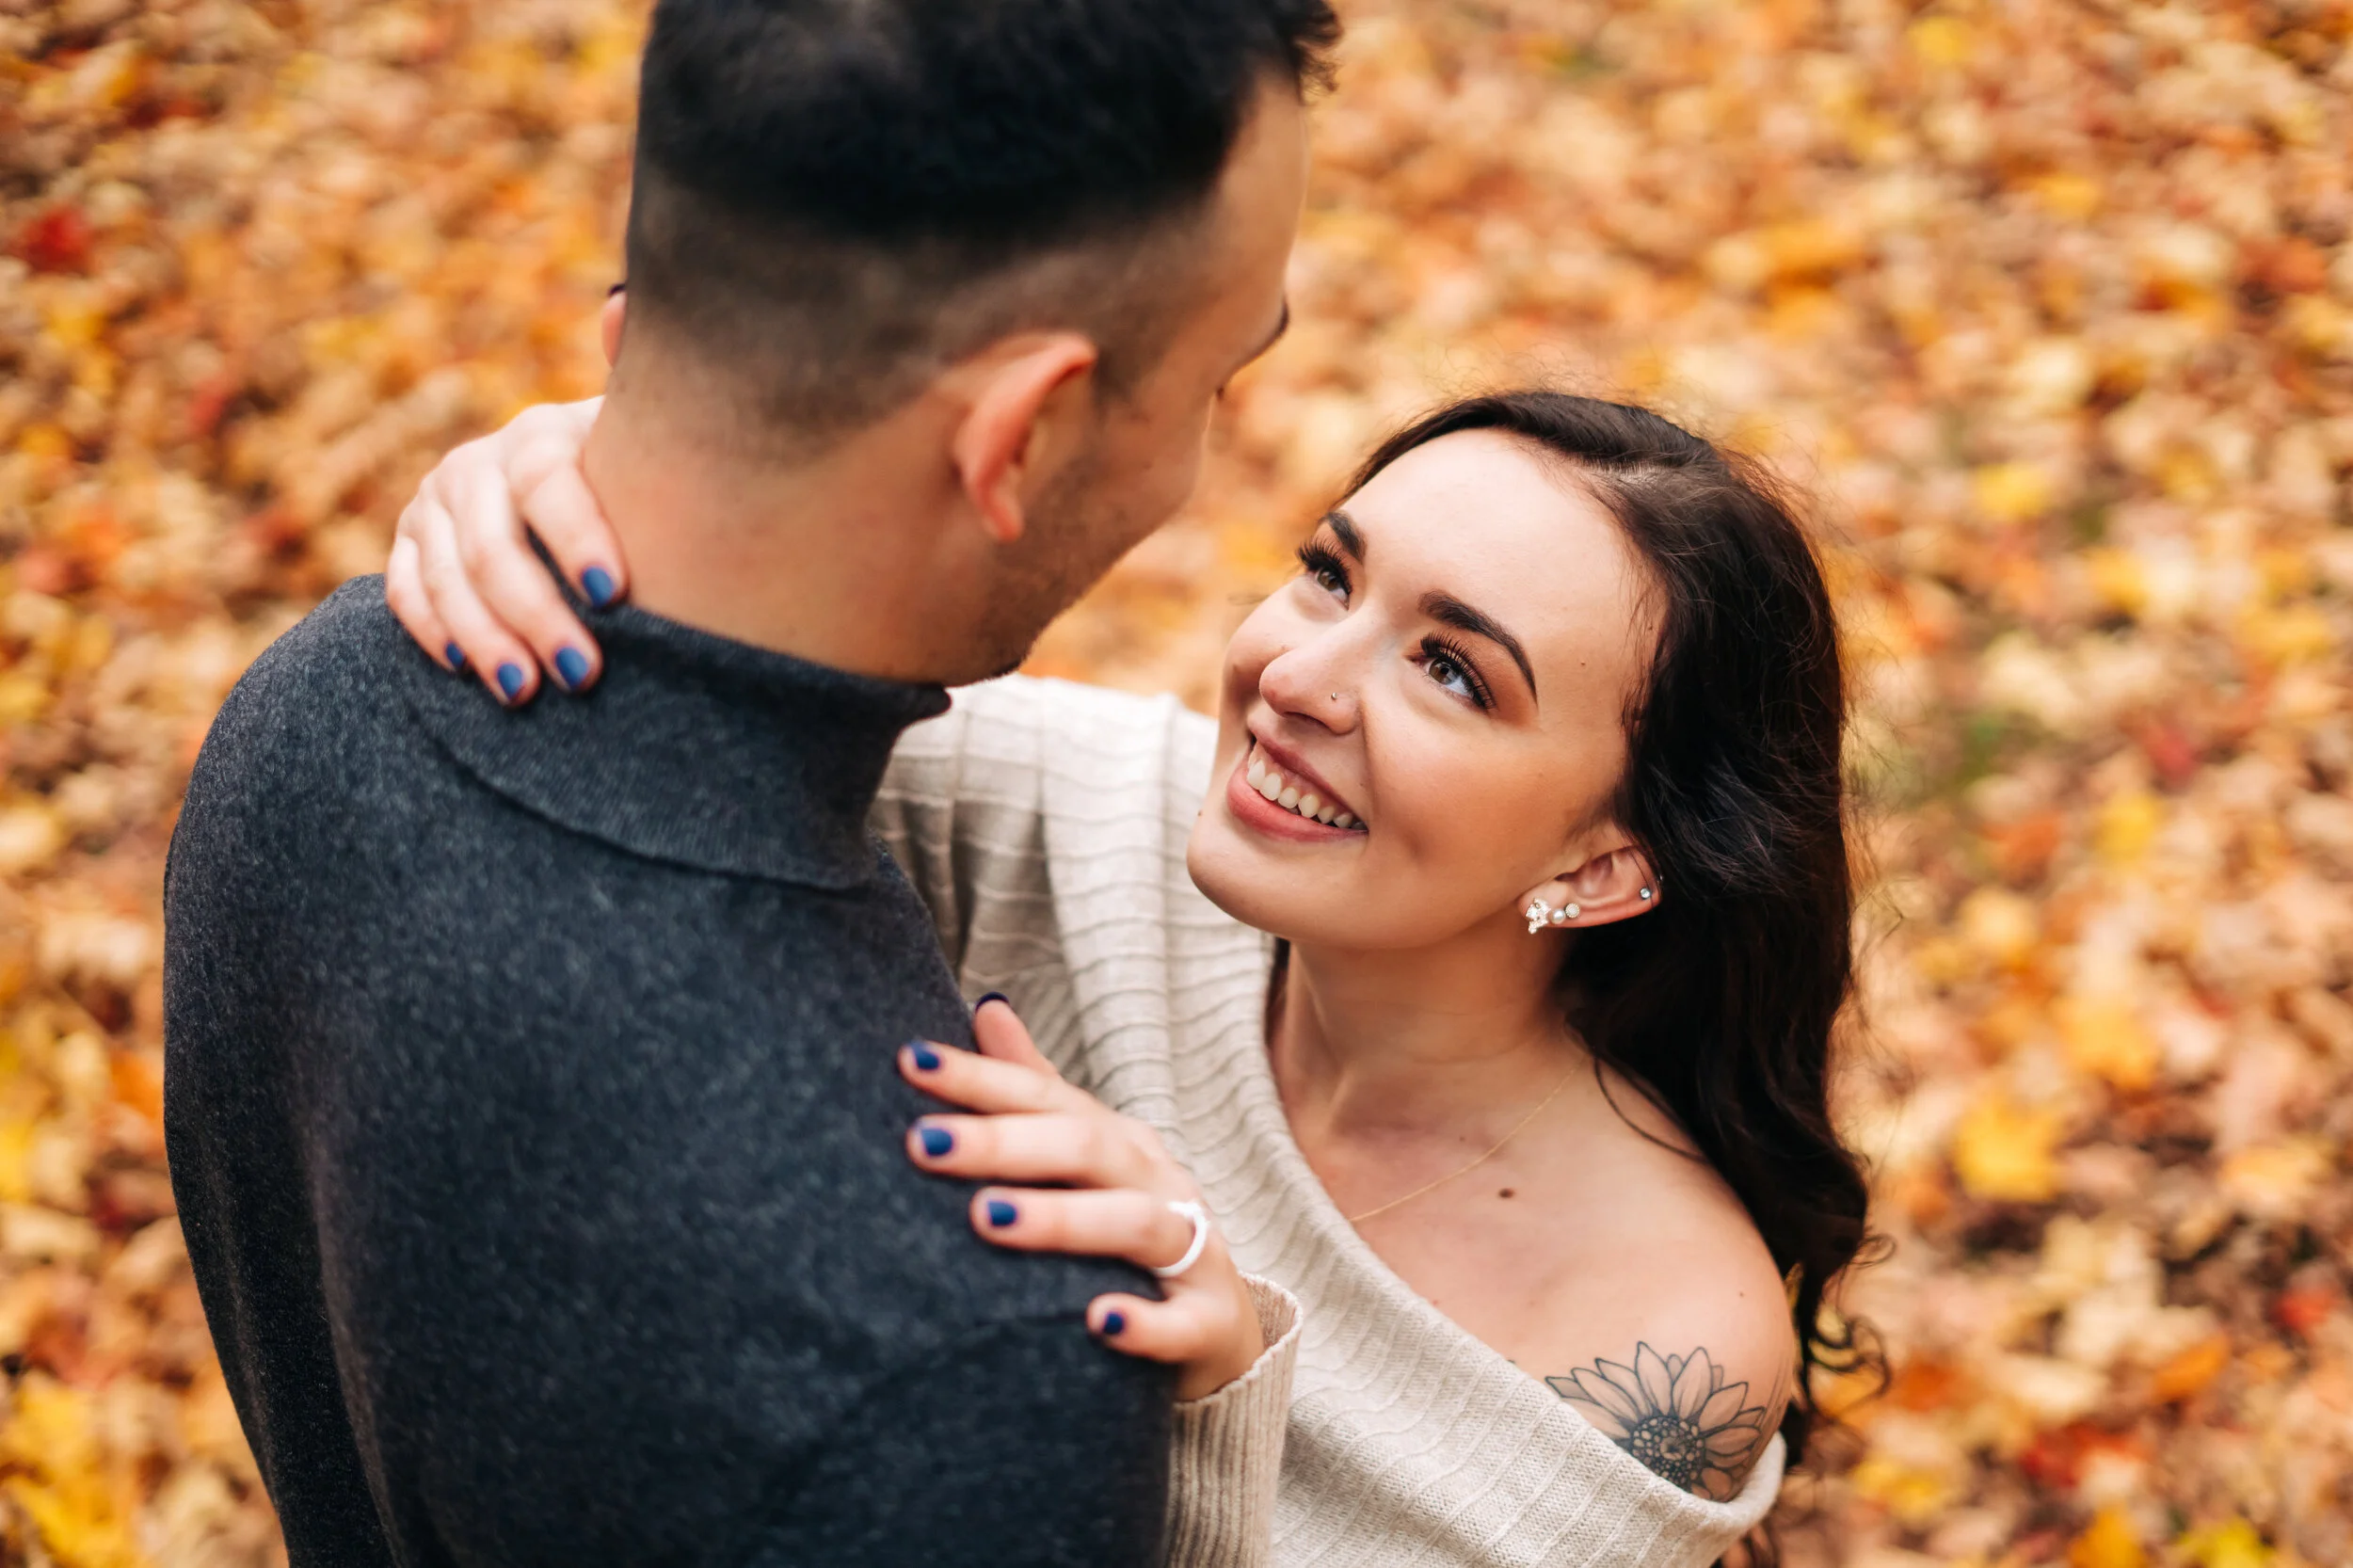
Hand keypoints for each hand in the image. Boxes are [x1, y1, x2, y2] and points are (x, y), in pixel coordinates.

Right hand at [385, 396, 620, 704]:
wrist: (575, 479)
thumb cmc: (632, 472)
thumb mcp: (647, 436)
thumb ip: (647, 384)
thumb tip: (620, 311)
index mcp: (540, 436)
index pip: (547, 481)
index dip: (577, 536)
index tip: (612, 593)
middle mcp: (477, 465)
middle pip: (492, 544)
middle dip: (536, 613)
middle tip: (581, 674)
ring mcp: (436, 505)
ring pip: (446, 576)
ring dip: (485, 637)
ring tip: (525, 692)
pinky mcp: (413, 545)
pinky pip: (406, 591)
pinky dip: (433, 632)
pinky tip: (466, 672)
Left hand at [900, 998, 1265, 1401]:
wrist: (1218, 1328)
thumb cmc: (1130, 1232)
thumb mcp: (1088, 1157)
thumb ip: (1034, 1088)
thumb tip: (986, 1007)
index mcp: (1117, 1141)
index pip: (1044, 1098)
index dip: (978, 1078)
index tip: (909, 1061)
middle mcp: (1156, 1182)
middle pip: (1084, 1148)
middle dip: (1002, 1144)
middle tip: (924, 1144)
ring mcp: (1191, 1249)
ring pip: (1133, 1223)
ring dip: (1062, 1219)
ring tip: (990, 1218)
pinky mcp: (1210, 1323)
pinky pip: (1183, 1324)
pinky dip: (1145, 1324)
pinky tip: (1098, 1323)